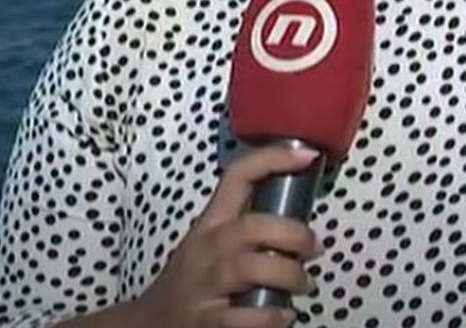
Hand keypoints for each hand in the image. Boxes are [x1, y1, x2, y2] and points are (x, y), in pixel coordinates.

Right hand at [131, 145, 322, 327]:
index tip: (307, 154)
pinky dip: (271, 317)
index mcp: (211, 222)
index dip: (272, 160)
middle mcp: (206, 248)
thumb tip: (298, 222)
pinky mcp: (205, 321)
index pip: (237, 176)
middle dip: (293, 235)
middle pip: (252, 227)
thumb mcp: (209, 243)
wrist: (151, 322)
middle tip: (314, 249)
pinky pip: (243, 317)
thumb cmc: (191, 278)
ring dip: (289, 276)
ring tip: (303, 285)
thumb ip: (245, 228)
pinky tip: (284, 317)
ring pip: (250, 268)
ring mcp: (204, 284)